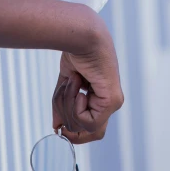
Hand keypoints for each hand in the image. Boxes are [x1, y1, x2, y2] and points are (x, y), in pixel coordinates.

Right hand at [52, 24, 123, 144]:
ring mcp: (113, 103)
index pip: (90, 129)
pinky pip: (88, 121)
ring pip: (84, 127)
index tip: (59, 128)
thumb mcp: (67, 83)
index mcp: (101, 97)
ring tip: (73, 81)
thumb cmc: (77, 52)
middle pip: (89, 133)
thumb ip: (63, 105)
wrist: (83, 36)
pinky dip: (75, 104)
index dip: (73, 133)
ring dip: (69, 105)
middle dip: (69, 119)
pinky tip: (79, 83)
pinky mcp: (111, 101)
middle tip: (65, 96)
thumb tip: (57, 126)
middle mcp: (109, 102)